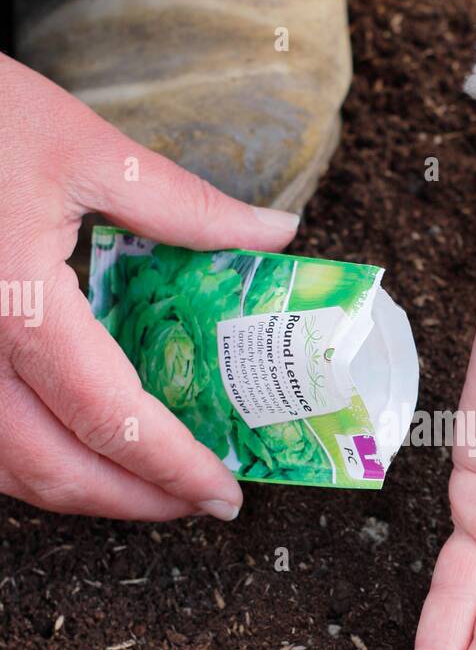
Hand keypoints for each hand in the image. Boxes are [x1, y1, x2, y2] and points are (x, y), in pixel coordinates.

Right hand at [0, 54, 297, 519]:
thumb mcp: (86, 147)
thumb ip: (184, 204)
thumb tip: (274, 233)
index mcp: (17, 304)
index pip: (108, 417)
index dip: (172, 467)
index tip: (224, 491)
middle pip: (56, 470)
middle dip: (137, 502)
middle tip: (199, 502)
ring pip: (9, 471)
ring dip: (85, 494)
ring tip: (151, 485)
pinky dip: (36, 464)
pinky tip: (81, 449)